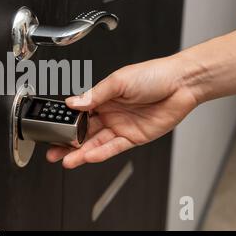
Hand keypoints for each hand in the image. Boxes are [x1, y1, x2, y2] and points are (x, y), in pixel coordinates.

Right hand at [46, 55, 198, 168]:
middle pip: (84, 132)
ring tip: (66, 160)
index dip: (66, 123)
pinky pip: (114, 147)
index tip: (53, 131)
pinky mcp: (134, 137)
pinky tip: (89, 156)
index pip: (79, 113)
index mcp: (103, 97)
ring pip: (96, 143)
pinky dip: (101, 153)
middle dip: (68, 143)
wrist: (182, 83)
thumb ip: (95, 94)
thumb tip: (73, 103)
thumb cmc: (154, 75)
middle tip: (53, 152)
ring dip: (81, 152)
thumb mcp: (119, 80)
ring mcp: (121, 126)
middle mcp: (110, 113)